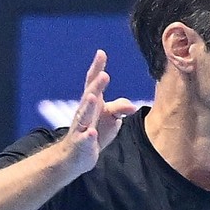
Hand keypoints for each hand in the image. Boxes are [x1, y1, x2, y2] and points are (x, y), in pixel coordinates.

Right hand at [58, 50, 136, 173]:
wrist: (76, 157)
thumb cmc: (95, 132)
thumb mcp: (111, 119)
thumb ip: (120, 108)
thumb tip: (133, 106)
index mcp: (92, 103)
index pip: (92, 82)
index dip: (97, 68)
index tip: (101, 53)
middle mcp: (84, 112)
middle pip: (89, 96)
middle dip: (96, 86)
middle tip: (104, 74)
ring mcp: (80, 128)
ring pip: (84, 116)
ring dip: (89, 106)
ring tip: (94, 96)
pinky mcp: (81, 145)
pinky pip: (84, 140)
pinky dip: (88, 137)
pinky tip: (92, 133)